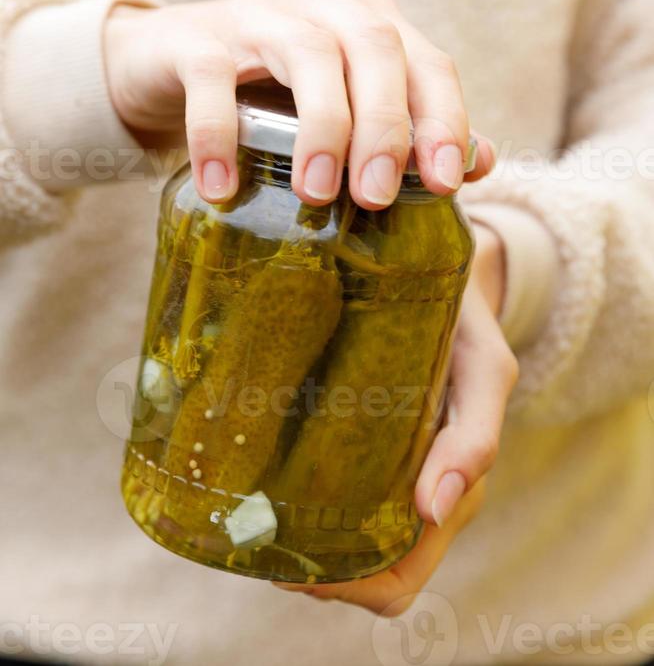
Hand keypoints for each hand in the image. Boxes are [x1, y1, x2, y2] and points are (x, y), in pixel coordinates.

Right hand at [104, 0, 494, 207]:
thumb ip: (407, 130)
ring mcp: (259, 12)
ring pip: (310, 53)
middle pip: (375, 48)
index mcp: (368, 20)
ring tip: (317, 194)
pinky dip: (219, 133)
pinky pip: (214, 77)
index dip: (444, 119)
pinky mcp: (197, 35)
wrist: (166, 64)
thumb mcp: (341, 110)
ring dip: (322, 127)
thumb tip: (483, 162)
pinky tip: (224, 188)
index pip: (427, 61)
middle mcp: (322, 3)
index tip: (446, 184)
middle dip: (386, 127)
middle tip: (376, 197)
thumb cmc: (268, 95)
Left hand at [274, 222, 517, 614]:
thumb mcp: (484, 370)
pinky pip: (338, 498)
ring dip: (303, 543)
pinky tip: (269, 480)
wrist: (453, 286)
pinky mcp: (367, 446)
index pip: (401, 579)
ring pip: (347, 543)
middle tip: (262, 537)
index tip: (295, 566)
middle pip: (366, 574)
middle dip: (316, 573)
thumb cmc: (468, 326)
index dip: (350, 589)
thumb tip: (434, 509)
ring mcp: (391, 474)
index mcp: (450, 490)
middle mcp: (418, 495)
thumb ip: (474, 435)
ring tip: (256, 512)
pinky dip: (304, 505)